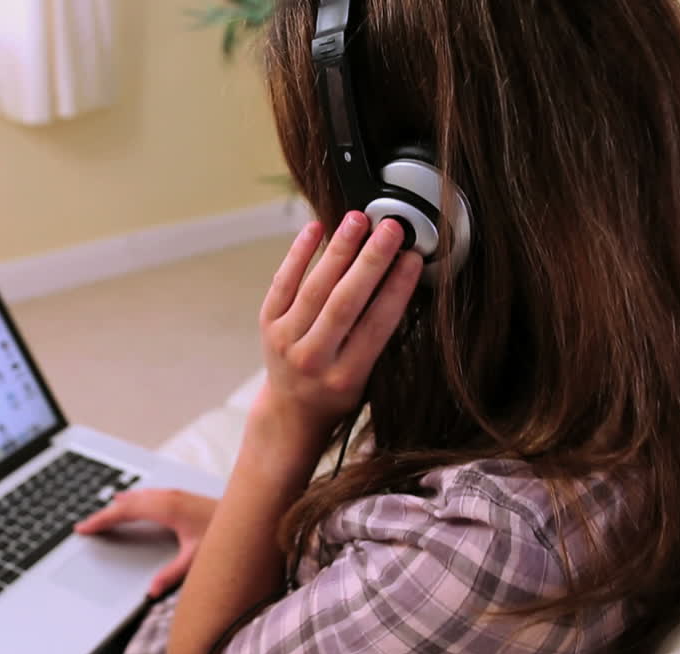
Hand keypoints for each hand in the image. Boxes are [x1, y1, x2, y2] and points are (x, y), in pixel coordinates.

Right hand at [73, 489, 216, 597]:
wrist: (252, 514)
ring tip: (103, 515)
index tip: (84, 528)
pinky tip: (132, 501)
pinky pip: (148, 495)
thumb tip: (151, 592)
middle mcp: (169, 497)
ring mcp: (176, 494)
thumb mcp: (198, 558)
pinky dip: (133, 500)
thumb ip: (172, 574)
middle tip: (85, 526)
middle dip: (104, 513)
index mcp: (167, 508)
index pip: (125, 512)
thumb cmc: (228, 534)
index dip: (102, 520)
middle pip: (127, 502)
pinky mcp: (182, 496)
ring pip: (138, 496)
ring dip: (119, 505)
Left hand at [256, 212, 421, 438]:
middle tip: (390, 228)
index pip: (375, 326)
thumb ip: (379, 335)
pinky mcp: (267, 324)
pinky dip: (299, 253)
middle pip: (343, 303)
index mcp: (346, 377)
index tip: (413, 258)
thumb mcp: (368, 376)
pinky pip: (283, 282)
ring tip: (357, 219)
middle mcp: (312, 360)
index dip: (395, 290)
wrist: (293, 408)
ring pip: (314, 288)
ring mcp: (285, 341)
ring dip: (338, 250)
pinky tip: (316, 228)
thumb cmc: (340, 388)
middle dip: (370, 262)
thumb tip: (400, 276)